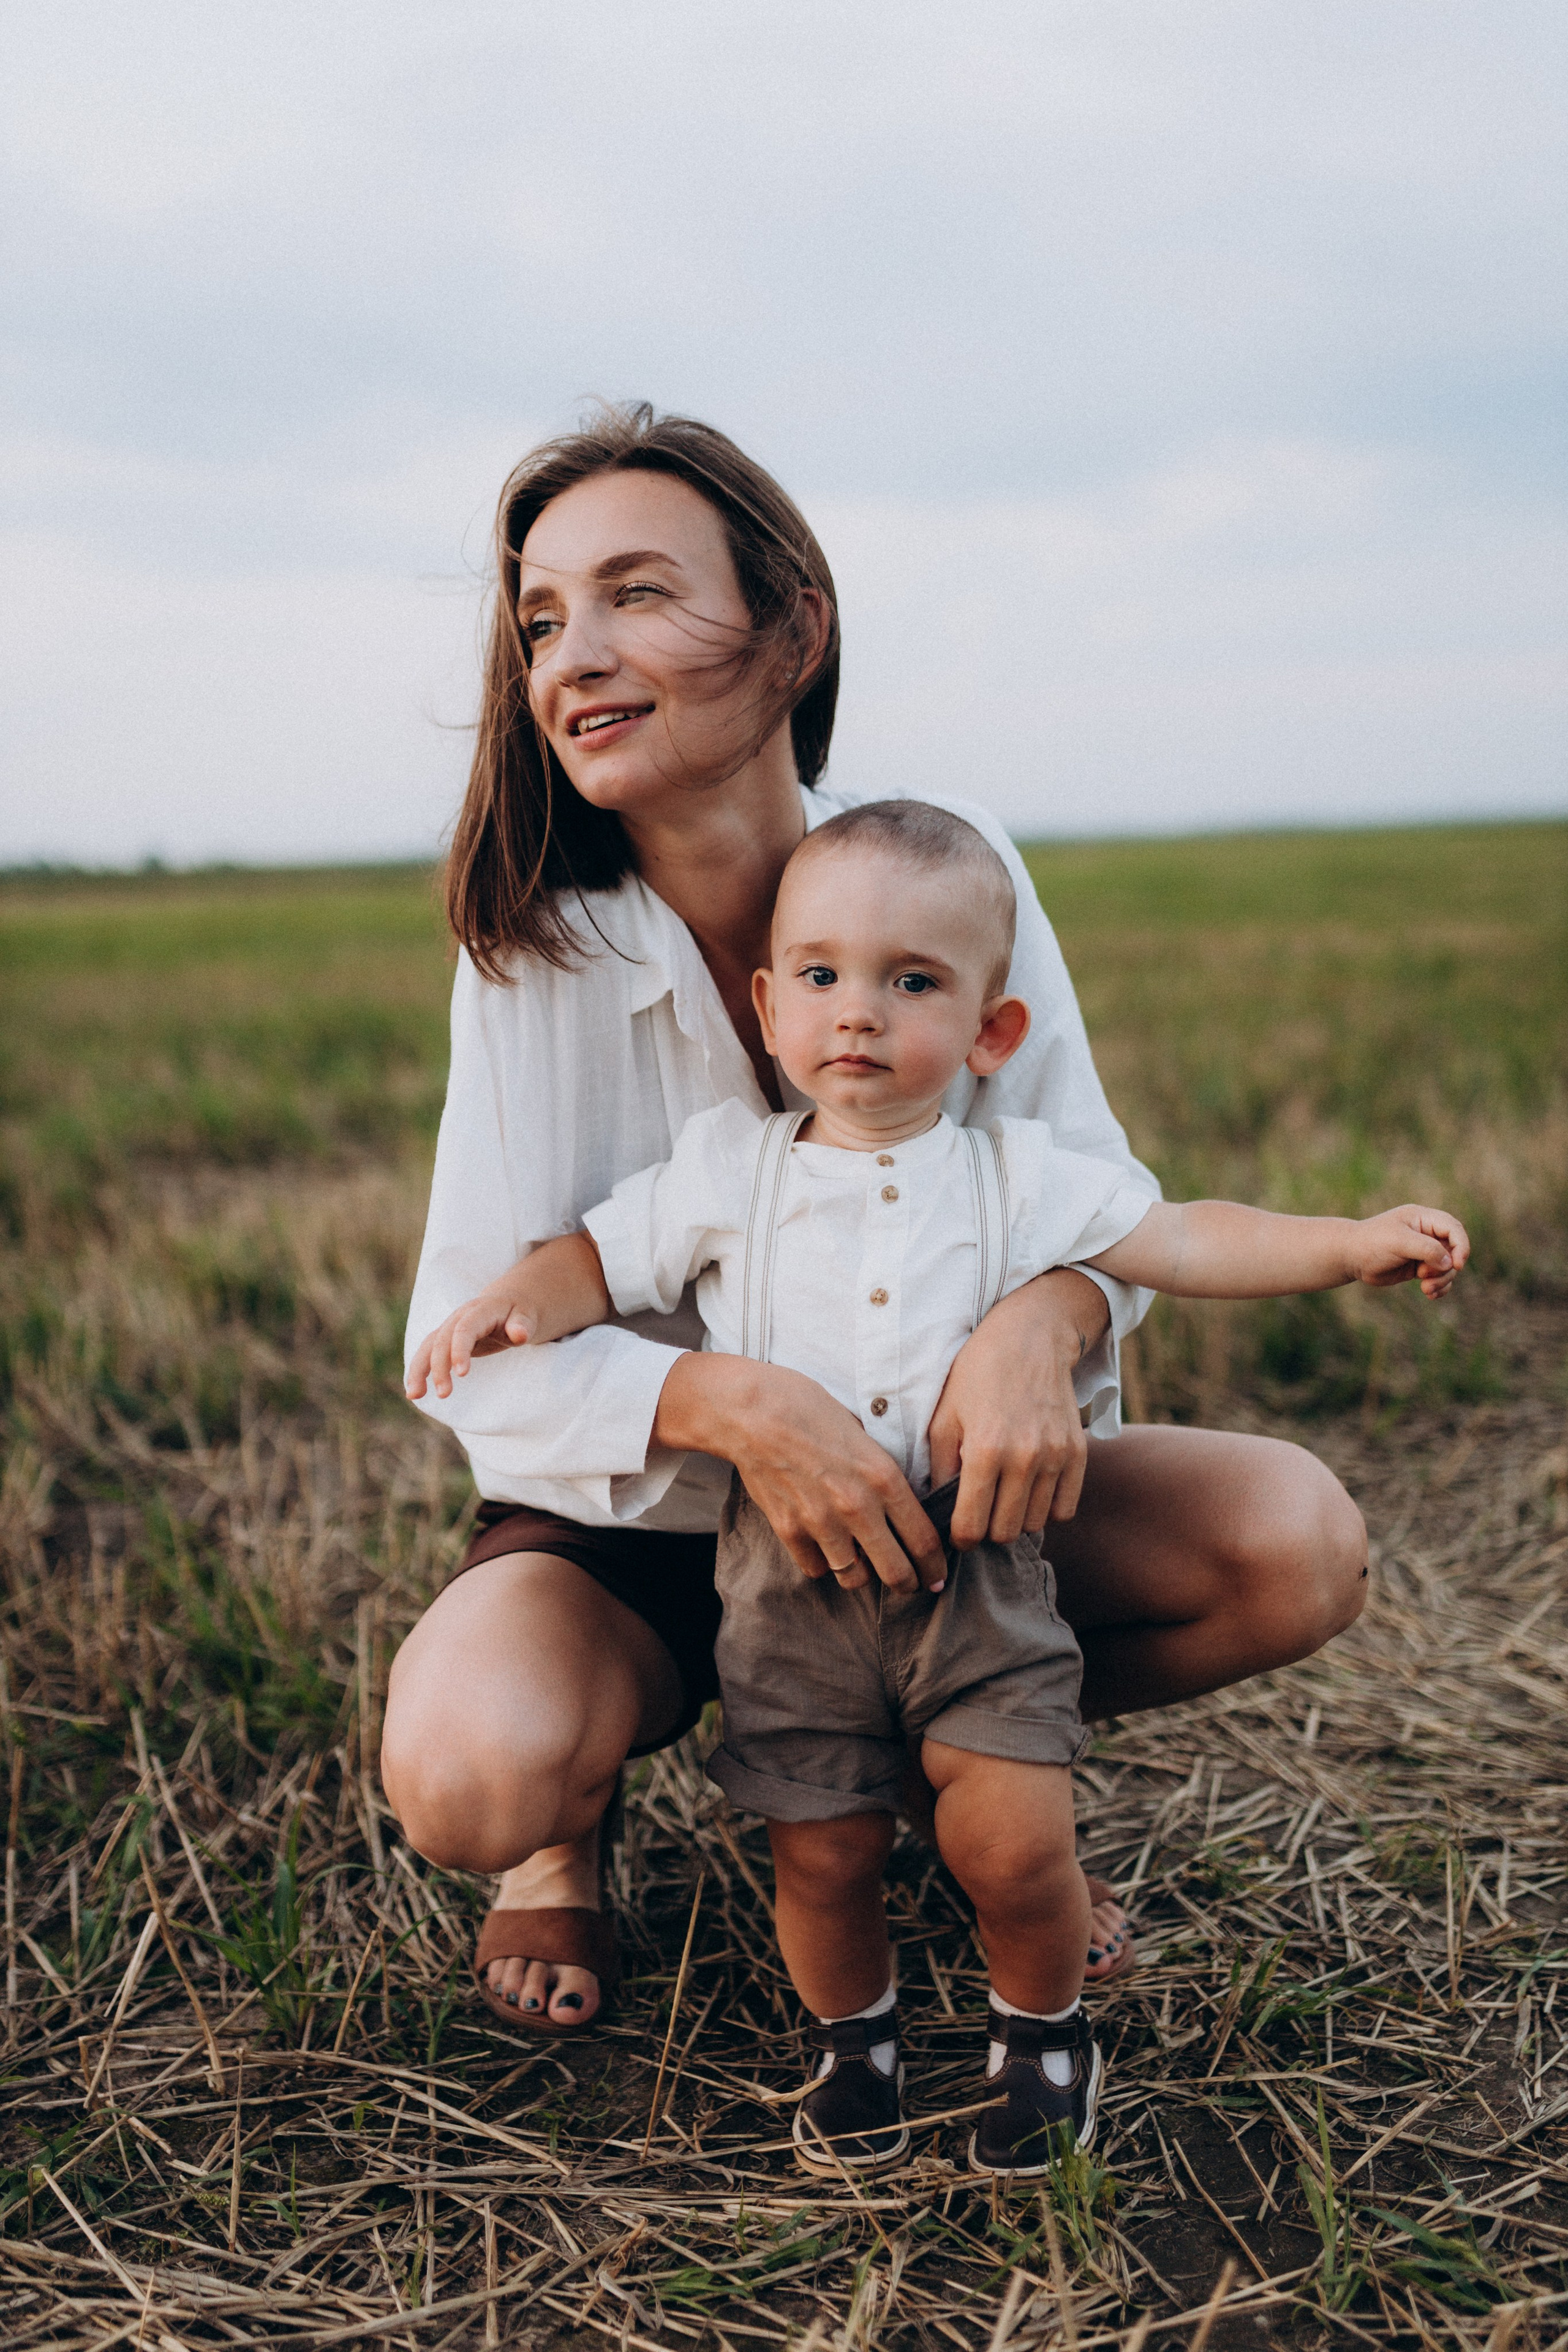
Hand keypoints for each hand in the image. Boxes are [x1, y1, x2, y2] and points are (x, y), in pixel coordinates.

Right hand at [405, 1281, 537, 1400]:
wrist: (507, 1302)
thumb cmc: (519, 1313)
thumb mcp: (527, 1316)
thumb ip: (523, 1324)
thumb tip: (519, 1334)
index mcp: (480, 1310)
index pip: (465, 1329)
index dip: (460, 1349)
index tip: (461, 1374)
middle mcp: (459, 1317)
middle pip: (442, 1340)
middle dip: (439, 1367)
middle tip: (444, 1394)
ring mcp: (449, 1327)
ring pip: (428, 1346)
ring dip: (418, 1370)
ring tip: (414, 1396)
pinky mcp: (446, 1339)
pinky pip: (427, 1353)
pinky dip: (418, 1370)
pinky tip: (415, 1392)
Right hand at [652, 1354, 946, 1594]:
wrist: (751, 1410)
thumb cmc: (808, 1408)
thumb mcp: (862, 1432)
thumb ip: (881, 1471)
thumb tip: (898, 1500)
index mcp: (883, 1478)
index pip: (923, 1539)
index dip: (935, 1565)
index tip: (936, 1574)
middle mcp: (857, 1506)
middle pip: (895, 1571)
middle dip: (908, 1582)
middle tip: (910, 1583)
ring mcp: (821, 1522)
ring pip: (854, 1577)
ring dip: (863, 1574)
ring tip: (864, 1564)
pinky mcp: (789, 1530)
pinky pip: (816, 1568)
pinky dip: (823, 1564)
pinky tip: (825, 1548)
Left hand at [928, 1268, 1109, 1546]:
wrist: (1031, 1338)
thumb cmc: (977, 1375)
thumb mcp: (944, 1417)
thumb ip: (939, 1470)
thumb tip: (937, 1513)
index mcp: (984, 1450)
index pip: (971, 1526)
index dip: (961, 1536)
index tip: (958, 1529)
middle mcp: (1023, 1458)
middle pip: (1005, 1532)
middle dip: (988, 1529)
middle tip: (980, 1511)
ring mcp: (1055, 1456)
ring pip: (1035, 1524)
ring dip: (1017, 1518)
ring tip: (1004, 1496)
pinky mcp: (1078, 1453)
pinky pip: (1064, 1509)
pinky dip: (1046, 1509)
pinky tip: (1030, 1490)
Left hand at [1351, 1205, 1468, 1297]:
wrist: (1350, 1257)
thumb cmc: (1372, 1243)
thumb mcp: (1399, 1242)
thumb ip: (1426, 1249)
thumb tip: (1449, 1262)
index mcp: (1423, 1219)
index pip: (1454, 1228)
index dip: (1461, 1245)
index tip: (1457, 1264)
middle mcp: (1427, 1234)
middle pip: (1454, 1251)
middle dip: (1447, 1268)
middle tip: (1426, 1277)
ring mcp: (1424, 1252)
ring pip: (1448, 1267)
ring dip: (1442, 1280)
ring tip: (1426, 1289)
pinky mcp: (1419, 1268)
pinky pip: (1439, 1278)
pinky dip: (1439, 1287)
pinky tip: (1429, 1294)